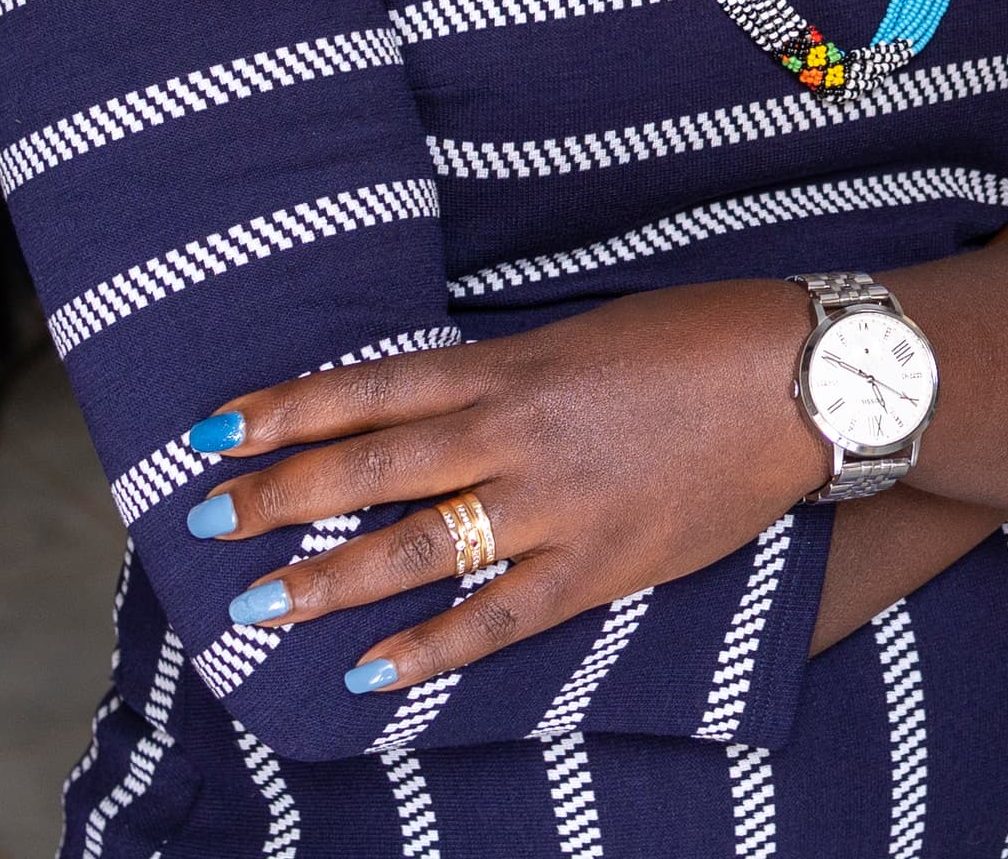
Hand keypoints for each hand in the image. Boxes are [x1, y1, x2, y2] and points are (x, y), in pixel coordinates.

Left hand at [187, 279, 821, 694]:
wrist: (806, 378)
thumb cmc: (696, 338)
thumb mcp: (581, 334)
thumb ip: (501, 375)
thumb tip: (423, 407)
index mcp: (509, 364)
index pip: (367, 389)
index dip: (282, 411)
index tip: (211, 431)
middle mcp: (516, 432)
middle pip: (368, 468)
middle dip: (275, 498)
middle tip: (201, 526)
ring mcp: (556, 504)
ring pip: (415, 547)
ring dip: (325, 579)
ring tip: (254, 607)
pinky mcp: (602, 564)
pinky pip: (498, 618)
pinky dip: (430, 647)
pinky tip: (370, 673)